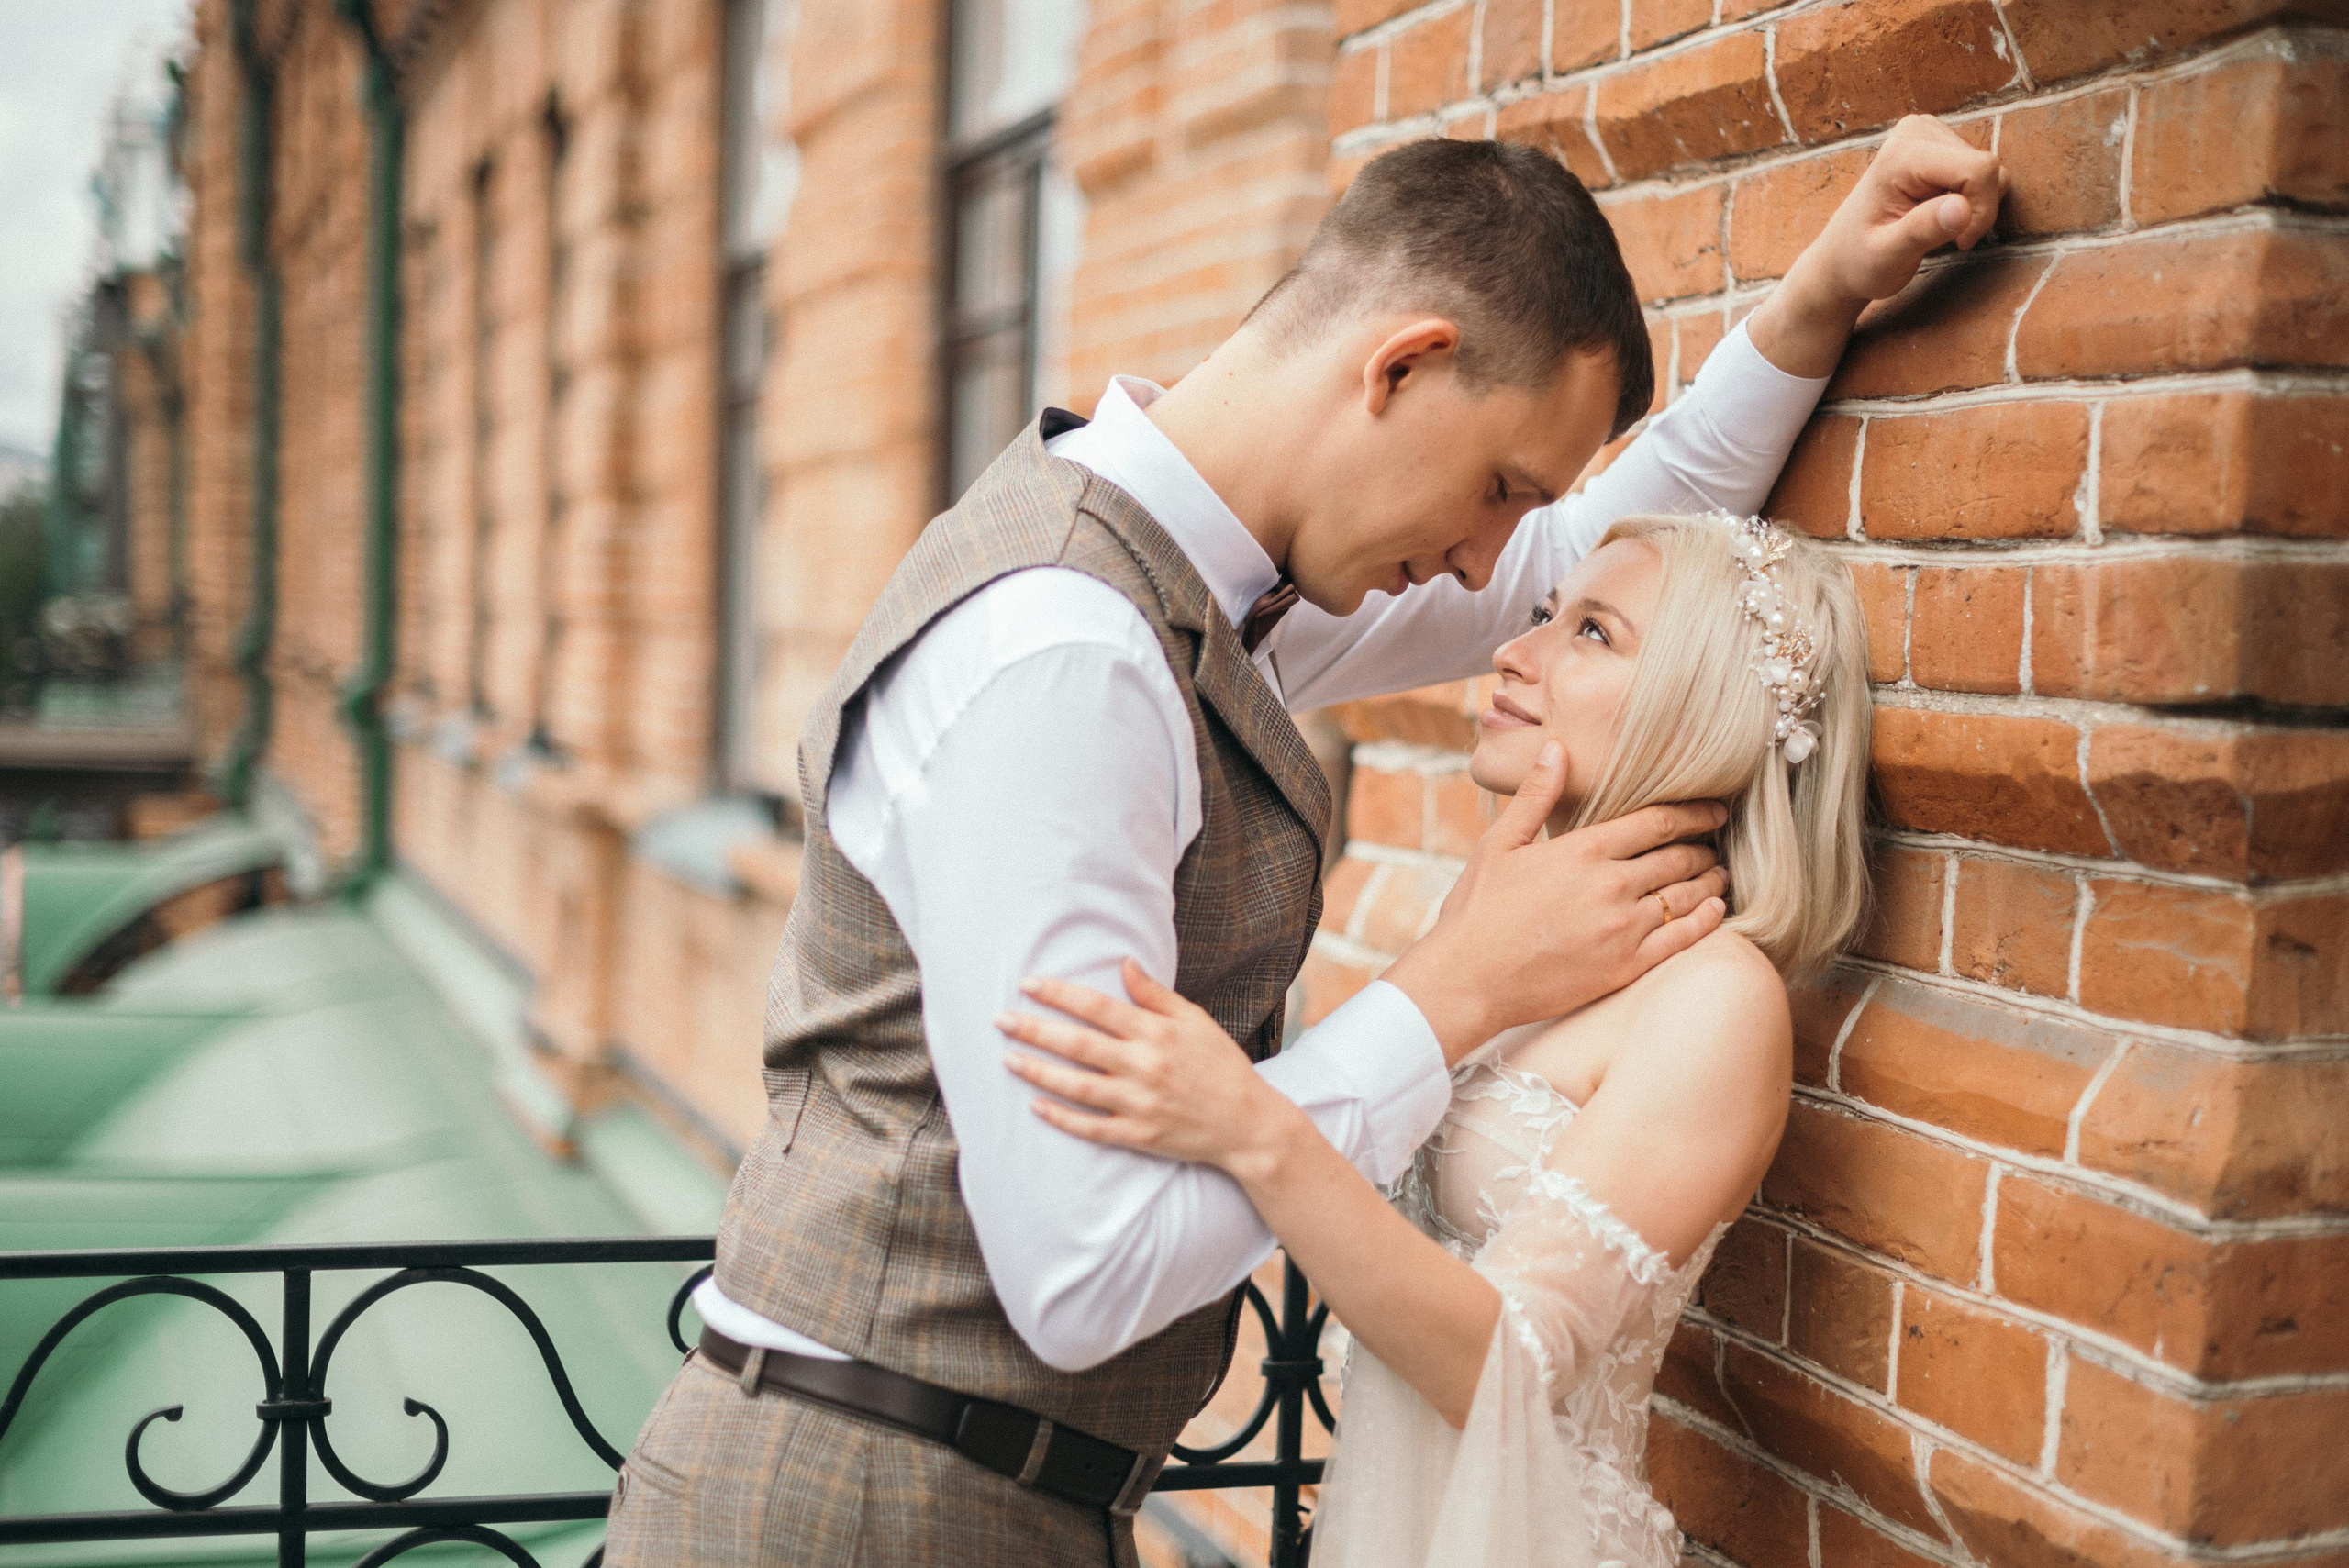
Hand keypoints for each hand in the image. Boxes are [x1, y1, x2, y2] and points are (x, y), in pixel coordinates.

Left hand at [997, 959, 1304, 1180]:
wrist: (1247, 1124)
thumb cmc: (1221, 1066)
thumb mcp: (1195, 1021)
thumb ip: (1156, 995)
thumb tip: (1124, 963)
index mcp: (1157, 1034)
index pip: (1097, 1007)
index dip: (1059, 994)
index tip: (1028, 984)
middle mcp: (1145, 1067)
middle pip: (1078, 1044)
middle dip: (1035, 1029)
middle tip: (1001, 1019)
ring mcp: (1139, 1104)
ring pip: (1077, 1086)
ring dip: (1039, 1072)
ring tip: (1008, 1058)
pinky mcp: (1138, 1136)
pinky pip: (1092, 1127)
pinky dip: (1062, 1118)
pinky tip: (1036, 1106)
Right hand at [1381, 743, 1728, 1062]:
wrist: (1468, 980)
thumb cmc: (1477, 911)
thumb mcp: (1500, 844)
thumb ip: (1536, 795)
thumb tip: (1556, 747)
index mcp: (1583, 850)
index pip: (1656, 822)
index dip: (1693, 813)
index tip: (1714, 808)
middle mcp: (1611, 885)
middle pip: (1678, 856)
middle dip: (1704, 845)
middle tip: (1717, 841)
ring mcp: (1623, 928)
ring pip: (1686, 895)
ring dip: (1710, 880)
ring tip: (1720, 873)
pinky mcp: (1626, 966)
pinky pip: (1682, 938)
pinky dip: (1706, 920)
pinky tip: (1716, 911)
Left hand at [1749, 114, 2009, 376]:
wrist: (1843, 257)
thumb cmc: (1861, 262)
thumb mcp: (1888, 259)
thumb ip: (1922, 231)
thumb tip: (1961, 208)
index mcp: (1902, 155)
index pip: (1980, 170)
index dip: (1981, 211)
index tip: (1960, 242)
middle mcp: (1916, 131)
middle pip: (1988, 167)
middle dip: (1977, 209)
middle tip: (1944, 237)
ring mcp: (1927, 132)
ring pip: (1989, 169)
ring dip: (1972, 205)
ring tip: (1932, 223)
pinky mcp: (1939, 141)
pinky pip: (1982, 170)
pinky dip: (1970, 197)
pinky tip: (1937, 211)